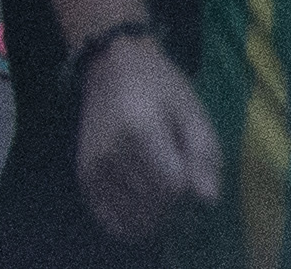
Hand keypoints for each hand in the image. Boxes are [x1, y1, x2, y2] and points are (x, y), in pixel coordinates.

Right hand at [73, 27, 222, 239]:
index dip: (192, 190)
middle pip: (155, 206)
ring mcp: (92, 165)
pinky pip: (108, 217)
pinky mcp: (83, 176)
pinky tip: (140, 206)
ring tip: (160, 190)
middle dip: (177, 206)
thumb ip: (205, 157)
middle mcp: (110, 151)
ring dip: (155, 215)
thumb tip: (207, 201)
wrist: (111, 68)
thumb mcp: (194, 115)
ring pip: (135, 216)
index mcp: (139, 130)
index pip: (173, 188)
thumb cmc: (161, 90)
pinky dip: (129, 221)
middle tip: (180, 184)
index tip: (194, 176)